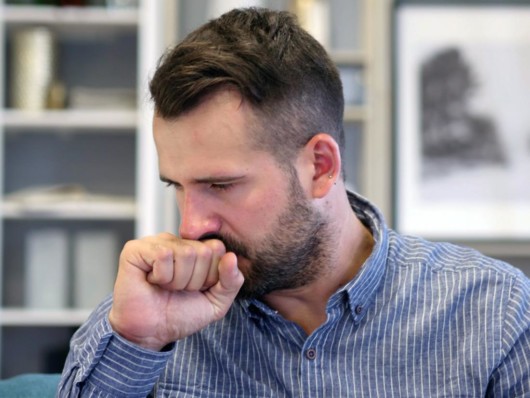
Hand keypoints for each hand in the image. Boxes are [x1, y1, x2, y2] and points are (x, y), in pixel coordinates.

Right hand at [108, 233, 243, 350]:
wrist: (151, 333)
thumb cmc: (180, 315)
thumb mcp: (216, 302)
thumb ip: (231, 281)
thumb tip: (231, 257)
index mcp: (196, 249)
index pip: (218, 248)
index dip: (210, 275)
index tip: (196, 289)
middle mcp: (177, 241)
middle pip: (203, 251)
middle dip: (194, 280)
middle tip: (177, 290)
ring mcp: (156, 242)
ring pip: (185, 253)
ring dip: (177, 281)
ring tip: (165, 287)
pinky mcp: (136, 249)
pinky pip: (163, 255)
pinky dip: (161, 277)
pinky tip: (152, 281)